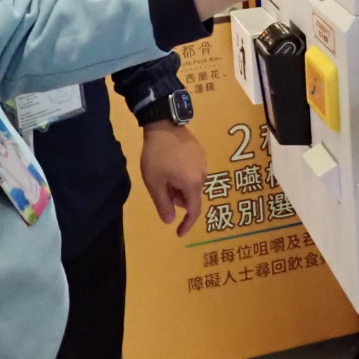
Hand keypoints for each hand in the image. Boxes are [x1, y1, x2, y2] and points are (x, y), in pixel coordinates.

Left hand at [139, 121, 206, 236]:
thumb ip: (163, 204)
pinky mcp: (200, 151)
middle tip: (161, 189)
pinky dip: (183, 174)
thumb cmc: (157, 156)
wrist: (163, 125)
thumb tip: (170, 221)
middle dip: (177, 198)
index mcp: (193, 184)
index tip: (178, 233)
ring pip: (192, 183)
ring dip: (180, 186)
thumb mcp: (155, 183)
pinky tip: (171, 163)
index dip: (187, 225)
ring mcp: (203, 162)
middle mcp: (203, 174)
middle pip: (191, 196)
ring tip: (164, 174)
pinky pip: (193, 170)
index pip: (194, 211)